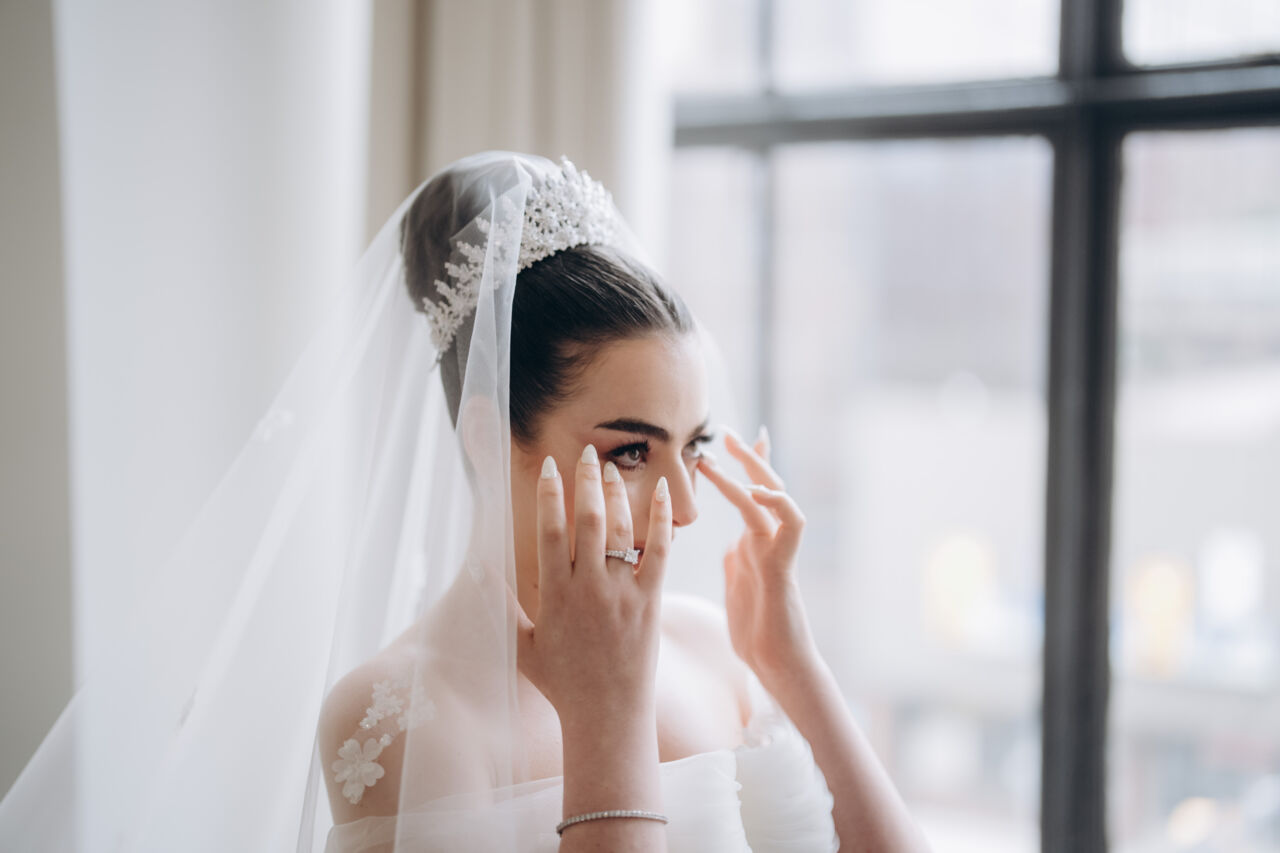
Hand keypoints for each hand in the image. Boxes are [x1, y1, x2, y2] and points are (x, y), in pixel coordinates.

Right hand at [513, 445, 672, 726]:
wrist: (607, 716)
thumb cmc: (562, 683)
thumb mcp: (521, 646)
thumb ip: (502, 606)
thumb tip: (480, 569)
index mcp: (554, 596)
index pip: (550, 532)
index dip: (549, 495)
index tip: (549, 467)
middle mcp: (587, 589)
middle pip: (586, 521)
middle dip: (585, 481)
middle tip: (585, 450)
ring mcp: (621, 594)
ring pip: (619, 531)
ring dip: (617, 494)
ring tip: (612, 467)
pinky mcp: (649, 602)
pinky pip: (657, 552)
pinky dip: (659, 520)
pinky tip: (661, 492)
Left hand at [697, 427, 819, 692]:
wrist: (775, 664)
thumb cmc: (757, 633)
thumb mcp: (736, 586)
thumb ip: (736, 562)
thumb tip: (730, 546)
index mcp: (754, 543)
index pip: (752, 494)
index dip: (746, 465)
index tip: (730, 438)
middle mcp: (768, 541)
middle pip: (764, 486)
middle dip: (747, 457)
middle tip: (726, 431)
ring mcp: (777, 551)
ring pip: (772, 498)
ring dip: (752, 472)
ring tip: (729, 451)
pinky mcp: (783, 567)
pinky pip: (790, 526)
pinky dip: (778, 504)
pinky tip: (758, 492)